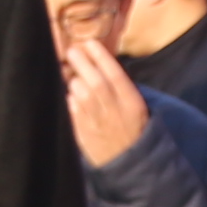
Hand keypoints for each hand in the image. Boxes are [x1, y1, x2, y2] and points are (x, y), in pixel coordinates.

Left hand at [62, 29, 150, 164]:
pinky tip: (72, 96)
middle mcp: (113, 109)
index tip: (89, 43)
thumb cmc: (133, 130)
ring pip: (78, 91)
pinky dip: (69, 98)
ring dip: (73, 80)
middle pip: (93, 79)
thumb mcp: (137, 106)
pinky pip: (70, 107)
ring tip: (74, 77)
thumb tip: (100, 63)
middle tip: (72, 52)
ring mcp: (96, 121)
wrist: (129, 163)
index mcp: (131, 101)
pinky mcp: (82, 131)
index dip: (100, 55)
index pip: (114, 72)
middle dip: (81, 62)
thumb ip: (121, 87)